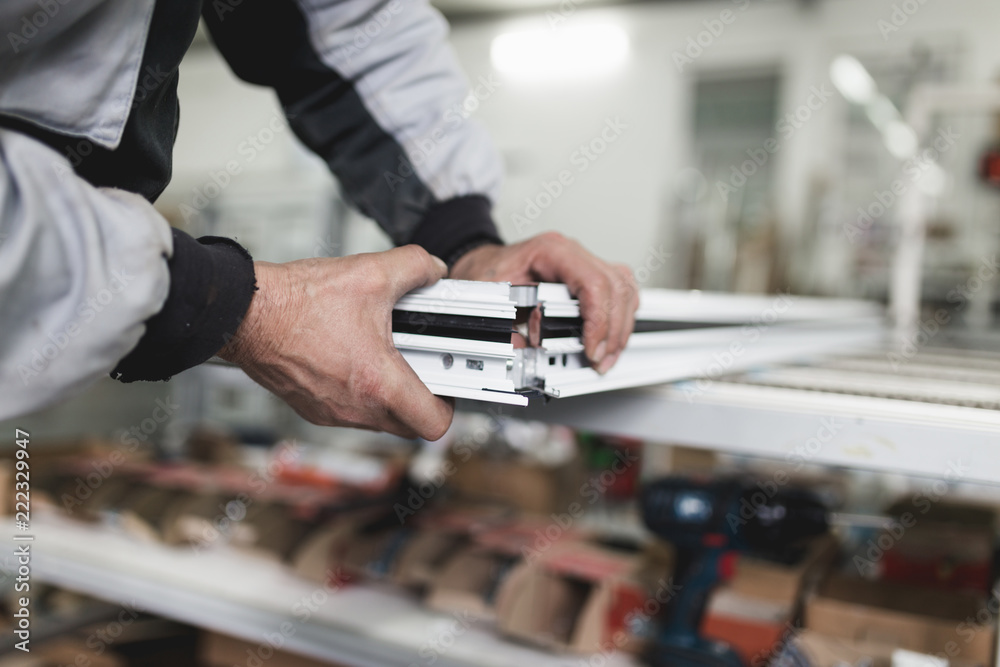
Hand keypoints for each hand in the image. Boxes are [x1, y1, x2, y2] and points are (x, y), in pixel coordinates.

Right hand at [219, 246, 454, 439]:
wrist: (245, 314)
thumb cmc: (296, 303)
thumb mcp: (371, 272)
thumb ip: (416, 267)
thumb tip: (433, 270)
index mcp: (377, 383)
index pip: (434, 424)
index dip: (450, 405)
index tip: (448, 383)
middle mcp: (355, 408)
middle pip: (409, 425)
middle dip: (421, 398)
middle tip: (420, 365)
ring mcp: (331, 412)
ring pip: (378, 419)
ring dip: (388, 394)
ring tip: (385, 354)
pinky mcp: (311, 408)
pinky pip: (349, 410)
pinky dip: (359, 391)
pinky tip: (354, 356)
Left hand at [450, 232, 638, 373]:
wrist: (483, 263)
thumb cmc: (487, 272)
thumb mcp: (486, 298)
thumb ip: (502, 326)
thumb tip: (521, 350)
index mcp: (550, 251)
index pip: (592, 282)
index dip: (598, 320)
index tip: (590, 349)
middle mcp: (572, 253)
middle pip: (615, 287)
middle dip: (612, 331)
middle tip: (599, 360)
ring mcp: (583, 262)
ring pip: (624, 289)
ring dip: (620, 327)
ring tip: (606, 356)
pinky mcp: (587, 275)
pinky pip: (620, 291)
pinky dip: (620, 317)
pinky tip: (612, 339)